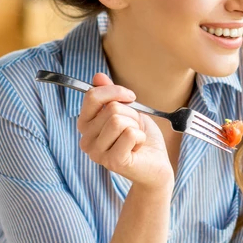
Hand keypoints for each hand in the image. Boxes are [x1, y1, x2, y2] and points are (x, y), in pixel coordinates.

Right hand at [77, 73, 173, 191]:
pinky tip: (138, 147)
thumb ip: (110, 95)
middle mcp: (86, 140)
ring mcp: (97, 153)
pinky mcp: (112, 161)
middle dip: (131, 115)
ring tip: (136, 138)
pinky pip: (129, 134)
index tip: (131, 97)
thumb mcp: (128, 111)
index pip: (92, 96)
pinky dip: (140, 137)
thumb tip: (97, 76)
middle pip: (111, 108)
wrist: (156, 166)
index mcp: (86, 126)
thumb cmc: (141, 139)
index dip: (115, 91)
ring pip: (118, 120)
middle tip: (135, 129)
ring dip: (135, 126)